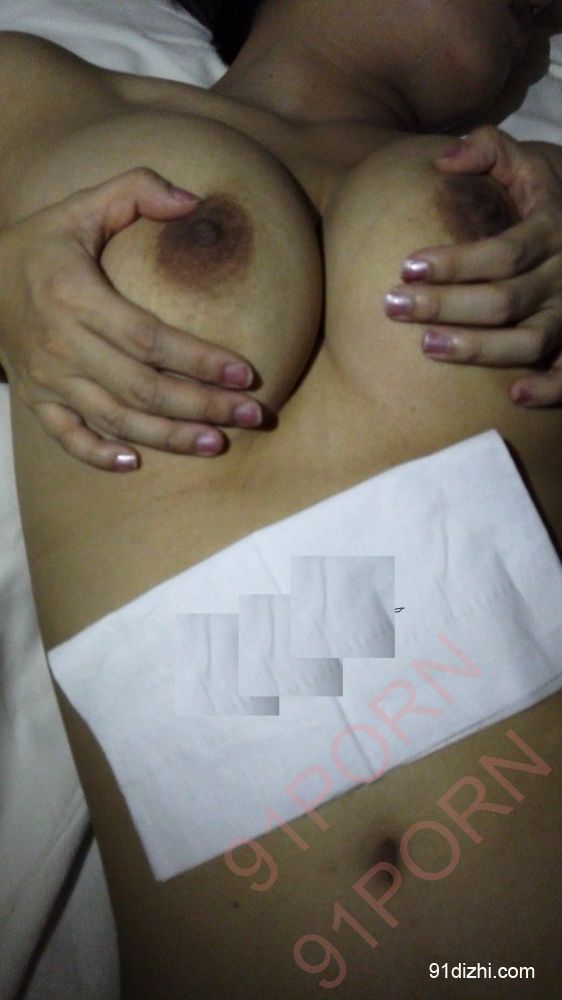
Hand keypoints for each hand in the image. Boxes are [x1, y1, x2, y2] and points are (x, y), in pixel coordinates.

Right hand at [0, 168, 261, 470]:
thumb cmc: (39, 245)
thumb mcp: (79, 206)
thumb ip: (137, 190)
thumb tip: (195, 200)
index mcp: (75, 296)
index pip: (149, 338)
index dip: (201, 360)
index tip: (246, 373)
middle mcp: (61, 344)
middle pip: (142, 388)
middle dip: (202, 406)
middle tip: (253, 415)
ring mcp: (47, 378)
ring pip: (115, 419)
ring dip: (169, 437)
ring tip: (217, 443)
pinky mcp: (36, 400)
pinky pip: (68, 438)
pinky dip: (99, 455)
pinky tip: (137, 463)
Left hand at [384, 126, 561, 405]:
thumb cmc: (546, 204)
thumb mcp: (528, 167)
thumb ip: (489, 150)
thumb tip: (442, 160)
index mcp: (551, 230)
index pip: (502, 252)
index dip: (455, 262)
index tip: (405, 266)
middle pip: (504, 300)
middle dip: (445, 305)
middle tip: (393, 306)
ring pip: (531, 340)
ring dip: (479, 349)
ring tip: (426, 346)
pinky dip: (548, 388)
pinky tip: (513, 395)